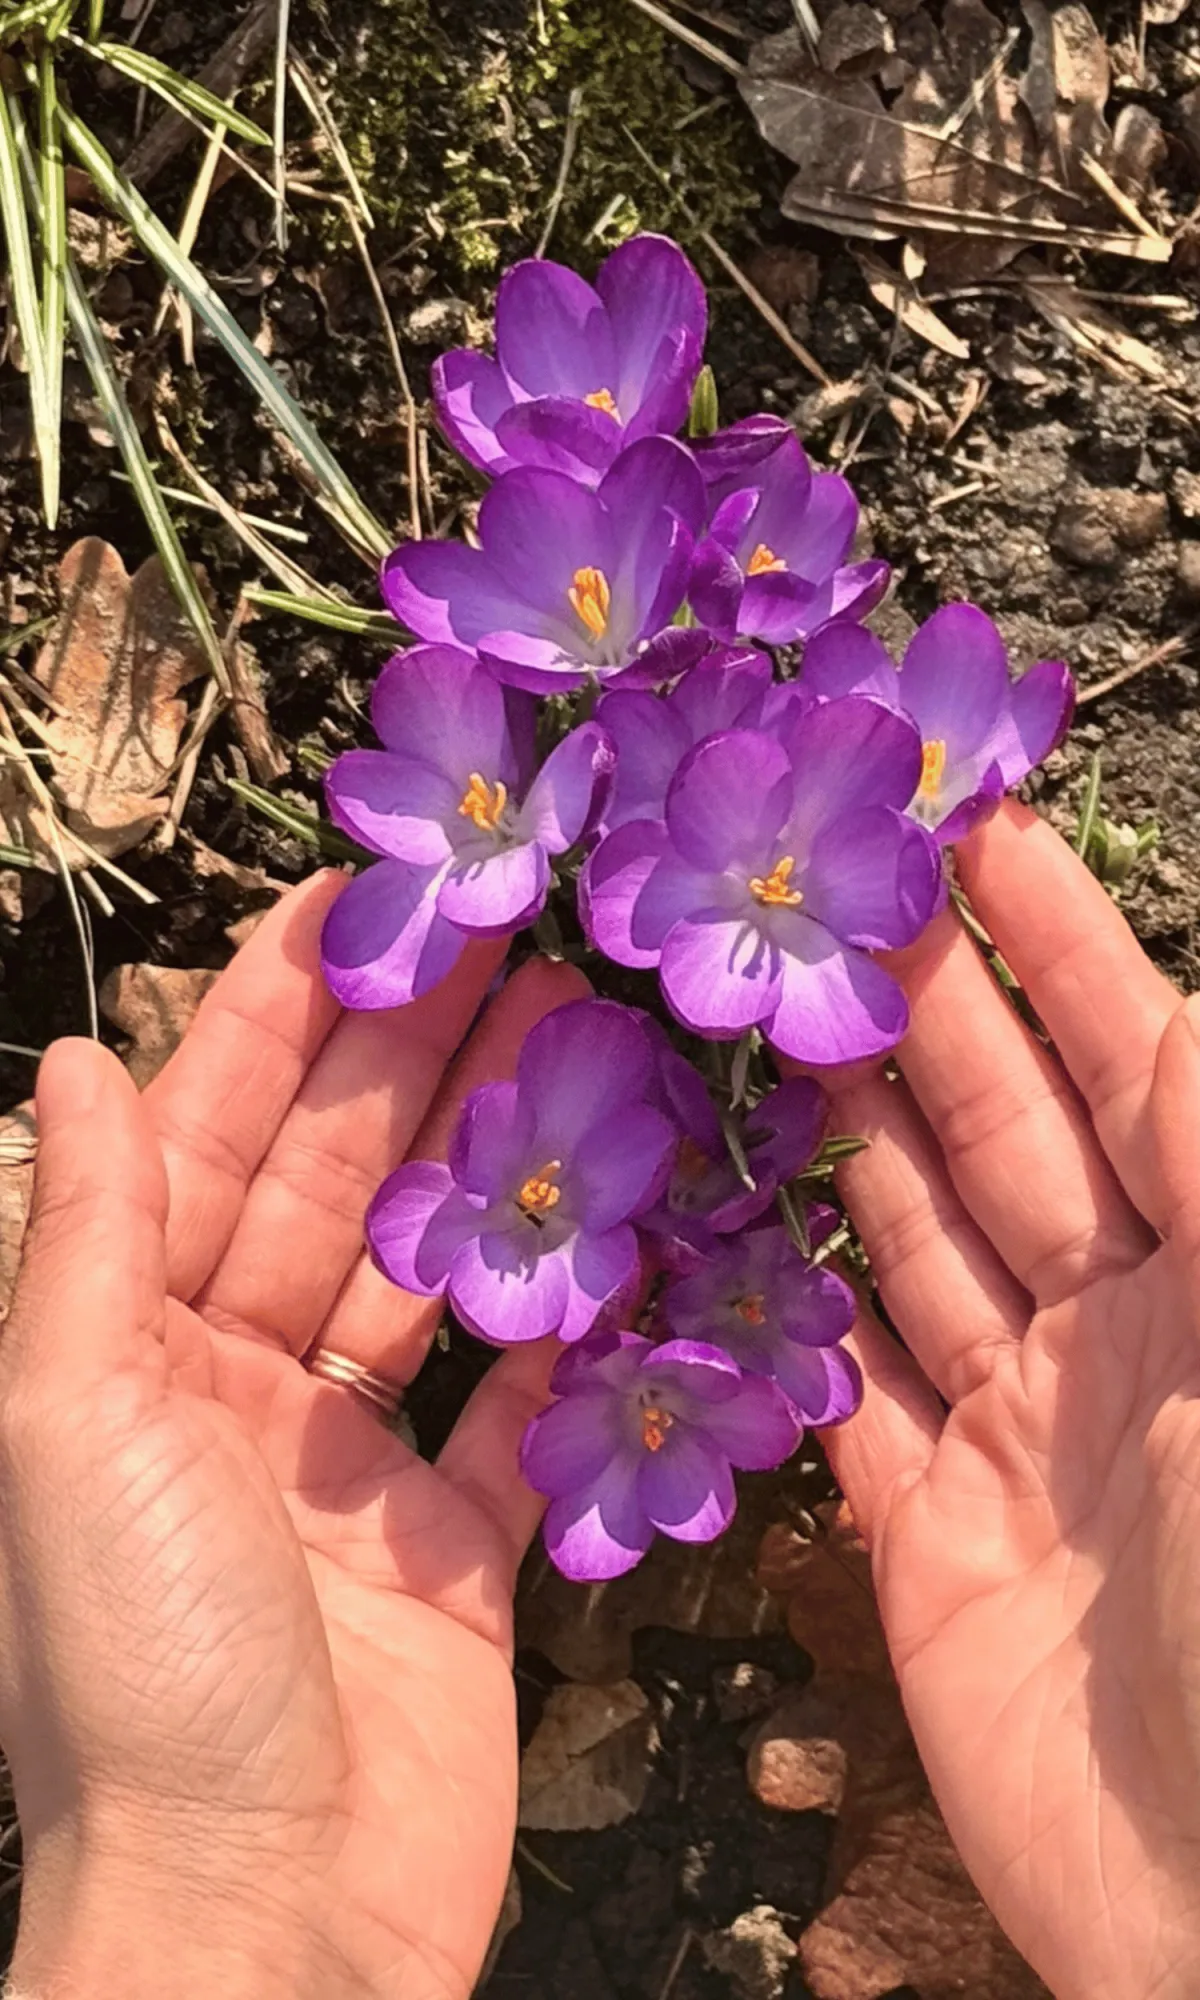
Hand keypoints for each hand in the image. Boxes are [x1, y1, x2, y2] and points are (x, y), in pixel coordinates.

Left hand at [0, 873, 586, 1999]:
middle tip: (519, 940)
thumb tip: (76, 1058)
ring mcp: (353, 1469)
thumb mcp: (68, 1425)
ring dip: (507, 1162)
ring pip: (438, 1274)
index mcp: (126, 1349)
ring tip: (590, 1041)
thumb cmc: (138, 1668)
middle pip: (338, 1183)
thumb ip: (85, 1236)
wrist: (265, 1928)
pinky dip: (568, 1320)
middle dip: (422, 1057)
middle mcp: (234, 1390)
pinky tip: (626, 1223)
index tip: (363, 902)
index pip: (208, 1133)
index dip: (280, 1010)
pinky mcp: (460, 1548)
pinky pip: (518, 1403)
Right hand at [822, 800, 1199, 1999]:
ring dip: (846, 1130)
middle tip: (831, 890)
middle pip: (1008, 1134)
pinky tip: (724, 1217)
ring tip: (769, 1014)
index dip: (1063, 945)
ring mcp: (1019, 1433)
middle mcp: (1129, 1335)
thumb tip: (1189, 1026)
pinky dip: (784, 1306)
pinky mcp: (921, 1536)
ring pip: (910, 1240)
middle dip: (931, 1008)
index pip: (1142, 1065)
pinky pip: (837, 1391)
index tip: (979, 830)